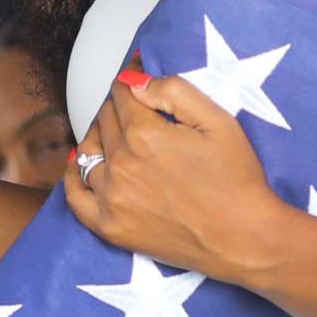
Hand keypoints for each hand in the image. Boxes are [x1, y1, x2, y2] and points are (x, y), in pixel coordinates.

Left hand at [62, 74, 283, 285]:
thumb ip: (173, 92)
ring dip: (98, 137)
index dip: (130, 82)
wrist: (243, 238)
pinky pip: (75, 196)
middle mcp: (121, 164)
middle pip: (104, 120)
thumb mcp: (218, 121)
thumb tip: (134, 79)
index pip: (121, 94)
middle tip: (134, 108)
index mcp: (145, 134)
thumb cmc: (237, 179)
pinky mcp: (109, 227)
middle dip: (117, 107)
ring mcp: (111, 197)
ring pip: (87, 152)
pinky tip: (81, 165)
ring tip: (115, 135)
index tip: (136, 78)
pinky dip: (73, 176)